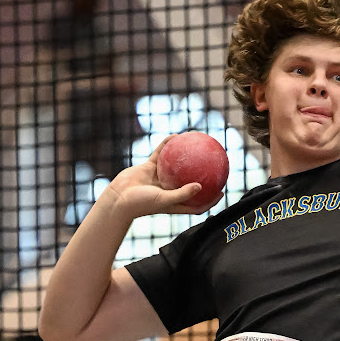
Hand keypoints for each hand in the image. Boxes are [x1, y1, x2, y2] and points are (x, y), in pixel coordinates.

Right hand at [105, 134, 222, 217]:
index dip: (210, 200)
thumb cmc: (141, 204)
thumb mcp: (164, 200)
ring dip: (185, 156)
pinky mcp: (149, 168)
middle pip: (189, 183)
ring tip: (196, 145)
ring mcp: (159, 179)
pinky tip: (175, 136)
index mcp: (175, 202)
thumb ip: (182, 194)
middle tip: (214, 166)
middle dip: (202, 176)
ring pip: (176, 166)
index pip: (197, 204)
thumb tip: (201, 186)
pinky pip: (161, 154)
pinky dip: (167, 145)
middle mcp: (169, 190)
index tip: (222, 192)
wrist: (117, 198)